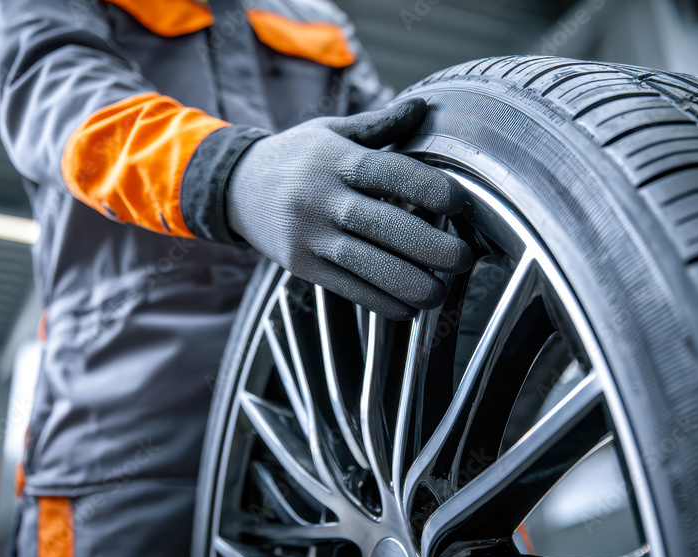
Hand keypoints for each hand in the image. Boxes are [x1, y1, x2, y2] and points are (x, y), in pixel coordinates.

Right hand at [226, 98, 472, 319]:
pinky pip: (345, 288)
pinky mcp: (300, 265)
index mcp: (334, 159)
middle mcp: (319, 197)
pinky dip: (378, 301)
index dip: (425, 187)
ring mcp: (307, 234)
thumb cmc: (296, 157)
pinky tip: (406, 308)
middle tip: (462, 258)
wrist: (234, 188)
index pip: (385, 171)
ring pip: (363, 263)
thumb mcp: (332, 131)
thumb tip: (423, 107)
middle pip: (380, 223)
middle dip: (427, 246)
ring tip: (439, 293)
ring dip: (407, 283)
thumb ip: (379, 125)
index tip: (458, 203)